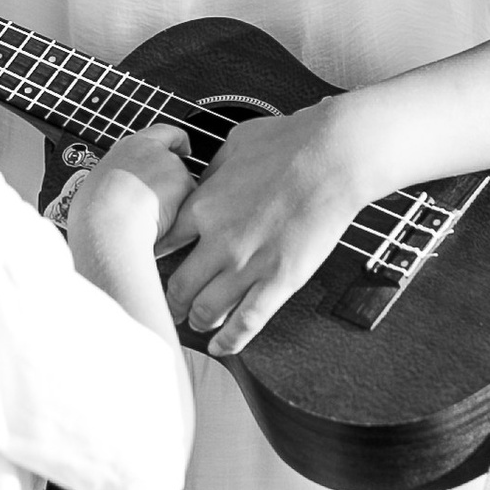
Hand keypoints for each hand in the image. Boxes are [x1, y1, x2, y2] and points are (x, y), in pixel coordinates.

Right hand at [65, 123, 190, 261]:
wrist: (110, 224)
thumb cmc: (96, 211)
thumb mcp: (100, 182)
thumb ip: (119, 178)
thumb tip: (119, 190)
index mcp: (130, 146)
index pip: (162, 132)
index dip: (177, 140)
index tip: (185, 148)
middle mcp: (154, 150)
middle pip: (173, 162)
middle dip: (172, 182)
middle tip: (161, 203)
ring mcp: (171, 164)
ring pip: (182, 185)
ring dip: (174, 201)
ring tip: (151, 220)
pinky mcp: (185, 183)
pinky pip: (189, 202)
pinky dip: (181, 214)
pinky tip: (164, 225)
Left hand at [160, 99, 382, 359]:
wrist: (334, 154)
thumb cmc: (289, 141)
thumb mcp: (234, 146)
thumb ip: (211, 171)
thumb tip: (201, 180)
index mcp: (203, 206)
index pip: (163, 246)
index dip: (156, 263)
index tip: (156, 270)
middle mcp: (219, 241)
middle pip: (179, 286)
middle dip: (172, 301)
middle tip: (171, 307)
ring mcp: (250, 264)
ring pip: (208, 310)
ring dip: (198, 322)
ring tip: (198, 324)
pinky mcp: (280, 280)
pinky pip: (248, 321)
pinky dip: (231, 340)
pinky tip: (223, 347)